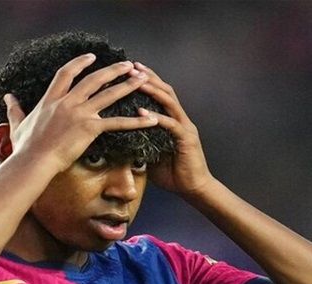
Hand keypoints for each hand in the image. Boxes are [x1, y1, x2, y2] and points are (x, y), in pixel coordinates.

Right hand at [3, 54, 158, 170]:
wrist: (33, 161)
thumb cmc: (24, 148)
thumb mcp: (18, 124)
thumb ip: (14, 109)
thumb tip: (7, 97)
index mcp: (51, 99)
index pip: (67, 74)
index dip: (80, 63)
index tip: (91, 57)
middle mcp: (67, 102)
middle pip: (94, 79)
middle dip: (113, 70)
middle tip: (127, 65)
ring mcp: (79, 113)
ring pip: (109, 94)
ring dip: (128, 85)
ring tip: (142, 79)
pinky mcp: (90, 128)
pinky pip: (117, 122)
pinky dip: (136, 121)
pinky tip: (151, 119)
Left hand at [134, 63, 215, 198]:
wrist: (194, 189)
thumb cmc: (172, 174)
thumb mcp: (150, 154)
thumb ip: (139, 142)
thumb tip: (118, 138)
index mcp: (172, 120)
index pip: (159, 94)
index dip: (146, 80)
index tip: (130, 69)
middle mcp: (180, 119)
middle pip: (165, 90)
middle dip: (148, 77)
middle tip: (131, 66)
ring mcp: (184, 127)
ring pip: (169, 101)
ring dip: (152, 89)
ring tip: (136, 80)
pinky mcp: (186, 138)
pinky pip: (169, 124)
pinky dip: (155, 116)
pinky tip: (141, 111)